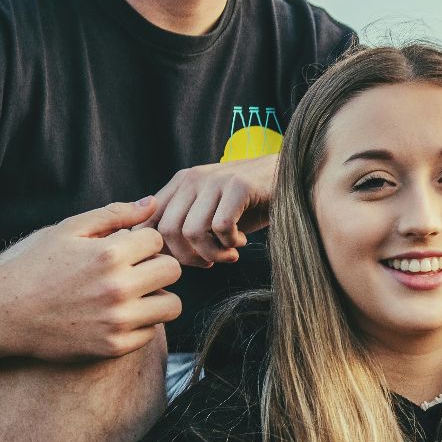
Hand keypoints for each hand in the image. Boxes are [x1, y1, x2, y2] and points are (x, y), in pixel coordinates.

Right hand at [0, 199, 182, 361]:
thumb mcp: (68, 230)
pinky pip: (151, 332)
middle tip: (135, 271)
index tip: (124, 250)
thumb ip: (114, 214)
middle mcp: (117, 288)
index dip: (141, 242)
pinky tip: (117, 316)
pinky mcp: (113, 347)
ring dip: (157, 297)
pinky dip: (140, 324)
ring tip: (133, 294)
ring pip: (172, 305)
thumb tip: (152, 203)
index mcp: (108, 254)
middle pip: (173, 270)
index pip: (157, 239)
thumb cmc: (35, 266)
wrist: (2, 314)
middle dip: (156, 266)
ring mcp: (117, 320)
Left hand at [146, 156, 278, 267]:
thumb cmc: (249, 205)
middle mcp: (193, 178)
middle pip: (167, 231)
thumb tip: (156, 255)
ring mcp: (215, 179)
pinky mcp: (239, 185)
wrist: (291, 179)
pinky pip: (221, 227)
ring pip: (192, 231)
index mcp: (180, 183)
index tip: (187, 261)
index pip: (149, 222)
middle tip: (209, 263)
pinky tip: (241, 241)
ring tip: (228, 254)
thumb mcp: (210, 213)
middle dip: (187, 258)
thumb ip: (183, 226)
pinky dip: (230, 243)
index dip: (162, 250)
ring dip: (212, 253)